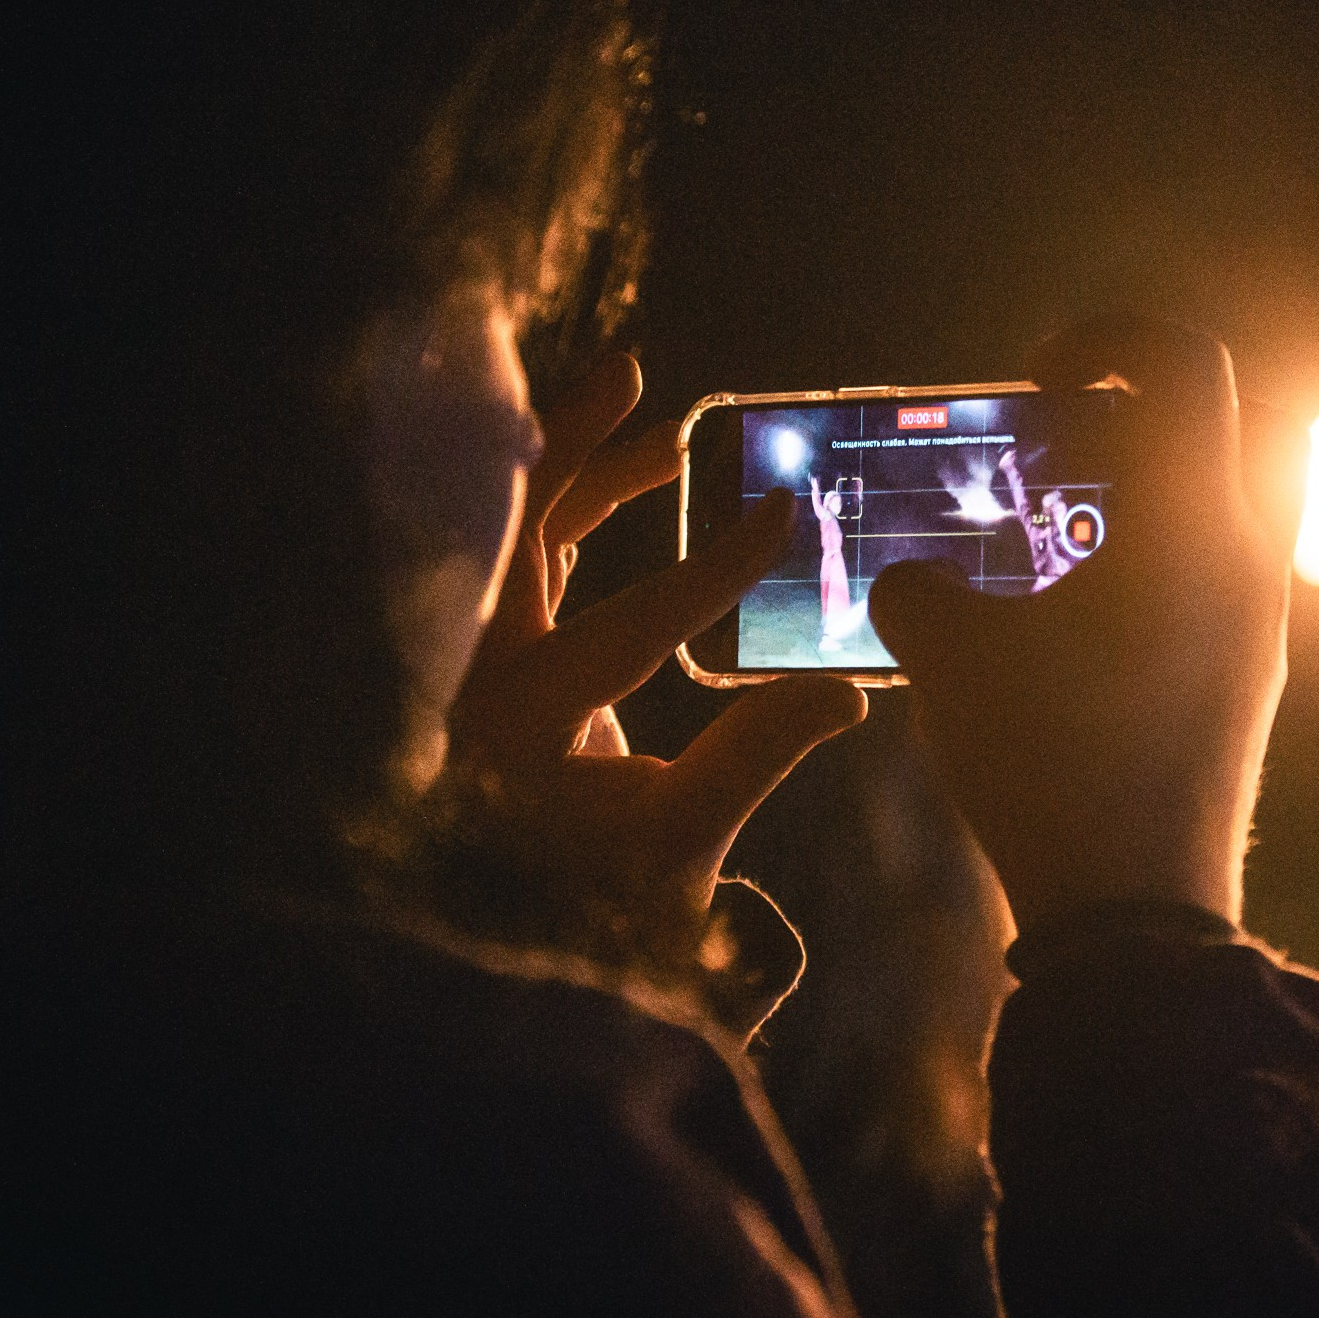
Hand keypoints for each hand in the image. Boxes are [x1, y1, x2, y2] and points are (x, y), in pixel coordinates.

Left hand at [439, 354, 865, 949]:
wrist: (512, 947)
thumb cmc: (596, 905)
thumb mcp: (685, 842)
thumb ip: (756, 757)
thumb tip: (845, 690)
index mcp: (524, 729)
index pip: (633, 623)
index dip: (715, 567)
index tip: (781, 512)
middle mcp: (479, 684)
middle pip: (521, 535)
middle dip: (578, 446)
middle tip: (631, 371)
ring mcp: (473, 670)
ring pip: (520, 538)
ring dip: (583, 471)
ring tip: (661, 422)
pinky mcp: (490, 666)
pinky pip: (522, 561)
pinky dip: (570, 511)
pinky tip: (639, 473)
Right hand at [871, 318, 1299, 929]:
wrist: (1133, 915)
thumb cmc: (1049, 763)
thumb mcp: (949, 658)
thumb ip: (917, 590)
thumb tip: (909, 581)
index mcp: (1193, 526)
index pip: (1189, 367)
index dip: (1110, 343)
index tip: (1041, 381)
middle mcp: (1247, 565)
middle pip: (1251, 429)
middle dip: (1162, 415)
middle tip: (1073, 446)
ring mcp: (1256, 632)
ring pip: (1231, 514)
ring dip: (1148, 501)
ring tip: (1048, 545)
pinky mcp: (1242, 689)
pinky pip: (1212, 587)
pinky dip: (1148, 573)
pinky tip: (1062, 627)